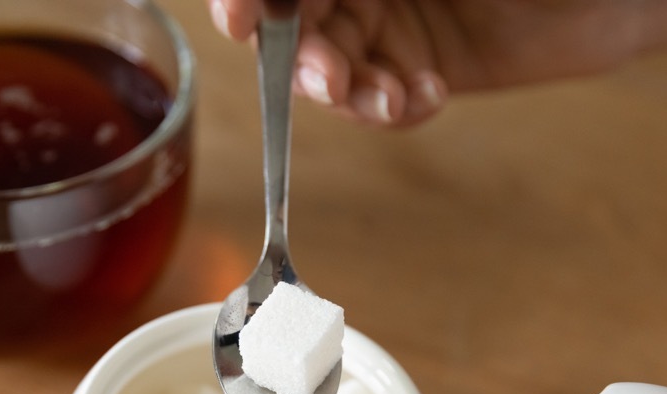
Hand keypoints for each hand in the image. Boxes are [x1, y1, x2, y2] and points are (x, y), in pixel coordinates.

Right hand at [207, 0, 649, 125]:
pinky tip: (426, 96)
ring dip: (348, 93)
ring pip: (332, 70)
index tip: (240, 19)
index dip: (246, 0)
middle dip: (300, 56)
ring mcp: (391, 24)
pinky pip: (381, 103)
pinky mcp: (423, 69)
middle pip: (293, 24)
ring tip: (389, 98)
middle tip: (327, 78)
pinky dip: (392, 109)